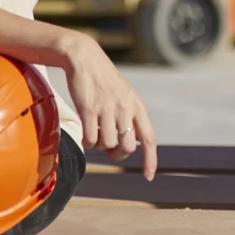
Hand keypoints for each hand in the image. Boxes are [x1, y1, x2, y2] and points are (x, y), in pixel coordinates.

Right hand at [60, 33, 158, 179]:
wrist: (84, 58)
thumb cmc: (103, 79)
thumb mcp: (123, 94)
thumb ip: (128, 117)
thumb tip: (124, 146)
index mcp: (136, 105)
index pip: (148, 139)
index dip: (150, 160)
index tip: (148, 176)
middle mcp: (125, 108)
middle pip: (126, 147)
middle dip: (116, 154)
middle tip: (107, 147)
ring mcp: (107, 108)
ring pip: (107, 144)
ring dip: (100, 144)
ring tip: (95, 130)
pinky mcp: (89, 109)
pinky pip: (90, 139)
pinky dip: (87, 142)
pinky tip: (85, 133)